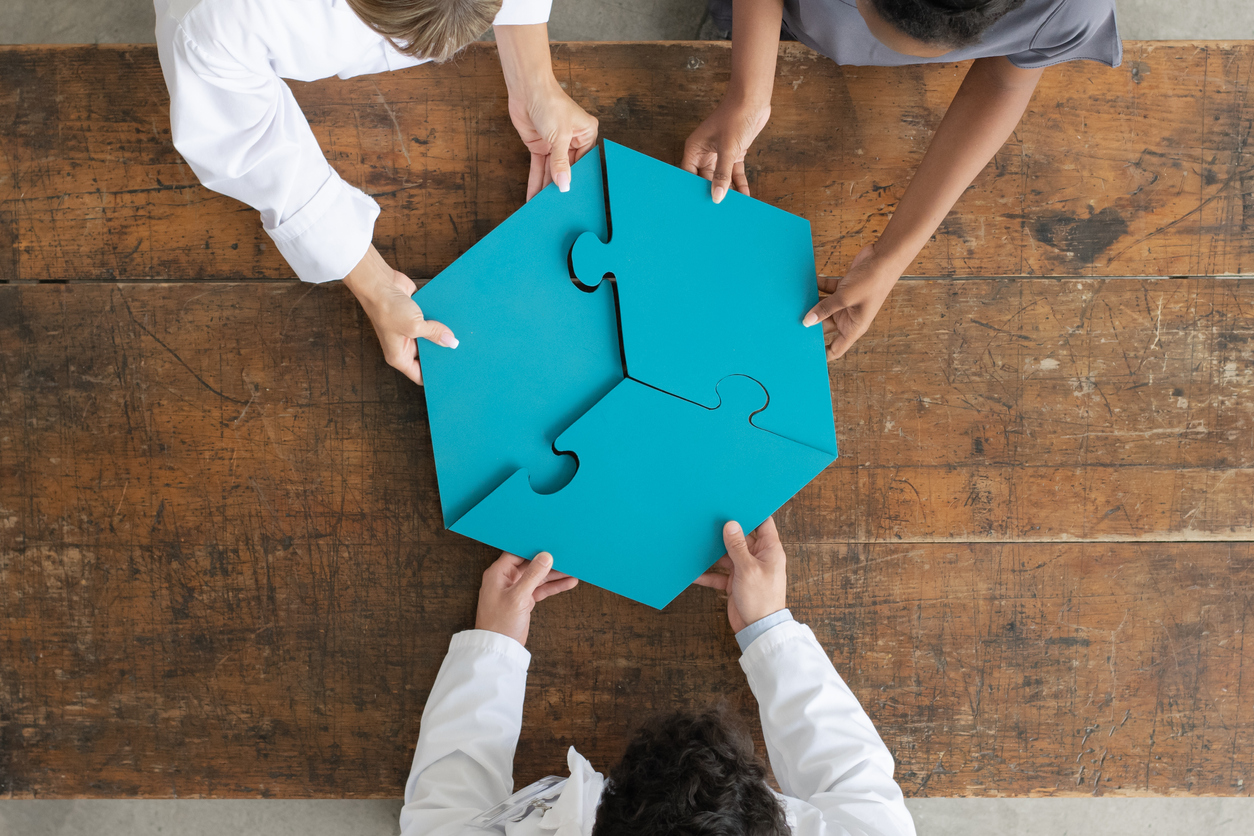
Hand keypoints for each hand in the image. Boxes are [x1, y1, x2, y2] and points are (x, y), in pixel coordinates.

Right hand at [342, 245, 455, 385]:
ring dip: (443, 335)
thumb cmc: (387, 308)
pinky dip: (441, 320)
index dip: (434, 377)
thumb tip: (452, 342)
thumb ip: (434, 334)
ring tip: (462, 339)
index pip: (419, 375)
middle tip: (462, 356)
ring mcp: (410, 330)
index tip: (452, 375)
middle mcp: (404, 345)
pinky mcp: (416, 316)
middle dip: (442, 354)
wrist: (378, 282)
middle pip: (429, 356)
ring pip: (432, 337)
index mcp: (399, 356)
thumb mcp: (414, 326)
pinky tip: (456, 321)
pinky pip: (432, 322)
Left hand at [475, 552, 578, 646]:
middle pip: (530, 564)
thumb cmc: (500, 622)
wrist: (499, 648)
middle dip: (548, 561)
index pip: (517, 553)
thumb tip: (545, 556)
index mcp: (498, 573)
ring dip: (554, 574)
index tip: (549, 543)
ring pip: (538, 577)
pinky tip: (568, 583)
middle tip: (566, 556)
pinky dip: (554, 587)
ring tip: (573, 569)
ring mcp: (516, 590)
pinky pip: (541, 589)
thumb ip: (533, 575)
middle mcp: (506, 579)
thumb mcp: (518, 596)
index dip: (532, 548)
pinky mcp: (524, 600)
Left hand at [509, 80, 598, 200]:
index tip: (572, 198)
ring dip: (546, 187)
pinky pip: (539, 167)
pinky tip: (533, 195)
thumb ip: (560, 163)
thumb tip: (564, 185)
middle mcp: (572, 140)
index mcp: (586, 134)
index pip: (584, 163)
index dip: (577, 180)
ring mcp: (555, 144)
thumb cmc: (550, 102)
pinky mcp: (540, 146)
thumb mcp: (559, 136)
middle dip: (560, 186)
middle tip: (557, 206)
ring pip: (551, 171)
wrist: (526, 88)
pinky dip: (535, 180)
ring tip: (543, 205)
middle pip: (567, 169)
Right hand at [682, 98, 770, 203]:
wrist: (752, 100)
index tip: (697, 205)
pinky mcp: (734, 153)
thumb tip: (717, 197)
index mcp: (695, 149)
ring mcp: (720, 153)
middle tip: (716, 211)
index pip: (689, 174)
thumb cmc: (735, 117)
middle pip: (705, 179)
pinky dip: (739, 183)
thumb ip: (722, 175)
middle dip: (712, 192)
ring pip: (721, 177)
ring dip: (728, 190)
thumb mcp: (728, 149)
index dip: (692, 189)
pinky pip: (734, 172)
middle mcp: (705, 152)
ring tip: (731, 207)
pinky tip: (744, 196)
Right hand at [694, 517, 787, 632]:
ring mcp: (746, 570)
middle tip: (710, 519)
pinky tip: (694, 571)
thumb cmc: (761, 600)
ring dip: (714, 552)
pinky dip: (708, 573)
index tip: (737, 502)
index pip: (763, 523)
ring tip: (697, 542)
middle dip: (726, 531)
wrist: (757, 630)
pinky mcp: (735, 582)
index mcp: (769, 550)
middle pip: (741, 538)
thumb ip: (737, 546)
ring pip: (727, 555)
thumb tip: (730, 524)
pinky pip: (719, 573)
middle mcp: (758, 558)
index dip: (752, 512)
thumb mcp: (747, 569)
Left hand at [802, 243, 899, 359]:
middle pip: (825, 326)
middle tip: (791, 324)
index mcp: (854, 327)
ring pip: (823, 307)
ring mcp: (846, 302)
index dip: (822, 353)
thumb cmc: (872, 281)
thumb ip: (824, 309)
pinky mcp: (843, 288)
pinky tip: (808, 282)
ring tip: (795, 303)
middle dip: (811, 324)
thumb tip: (806, 321)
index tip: (806, 355)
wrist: (884, 257)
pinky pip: (826, 291)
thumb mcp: (845, 297)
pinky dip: (817, 287)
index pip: (836, 348)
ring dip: (812, 304)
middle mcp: (849, 317)